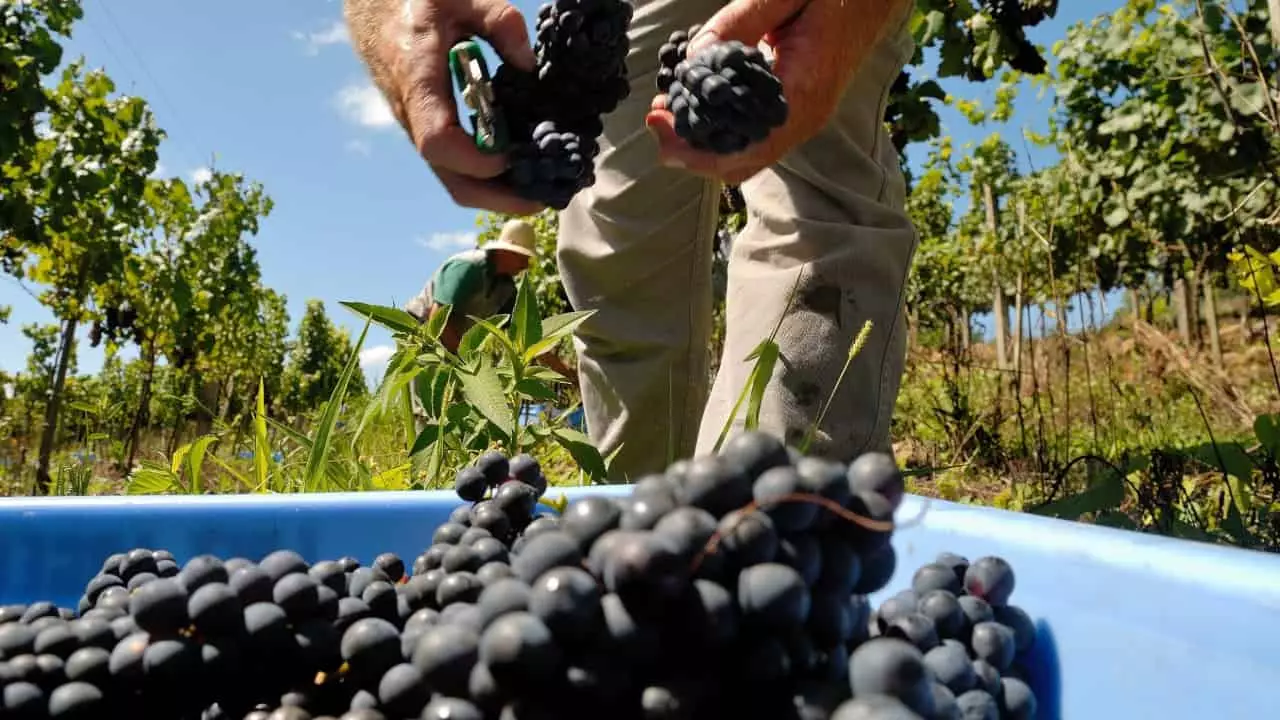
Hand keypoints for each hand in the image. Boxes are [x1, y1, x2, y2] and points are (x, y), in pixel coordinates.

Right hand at [374, 0, 545, 213]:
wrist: (367, 2)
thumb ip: (499, 22)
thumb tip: (529, 65)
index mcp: (418, 82)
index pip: (439, 143)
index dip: (477, 161)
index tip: (514, 158)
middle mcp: (413, 113)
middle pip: (449, 175)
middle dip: (495, 197)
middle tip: (539, 201)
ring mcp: (416, 122)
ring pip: (450, 174)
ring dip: (492, 190)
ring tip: (534, 190)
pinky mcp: (423, 122)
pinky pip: (451, 159)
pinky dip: (482, 172)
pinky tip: (513, 165)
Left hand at [645, 0, 894, 183]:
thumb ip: (736, 25)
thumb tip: (692, 62)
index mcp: (803, 93)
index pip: (746, 148)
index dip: (697, 151)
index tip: (659, 124)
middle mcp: (806, 117)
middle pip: (741, 164)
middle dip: (691, 153)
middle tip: (655, 119)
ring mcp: (804, 117)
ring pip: (747, 156)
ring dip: (703, 144)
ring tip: (667, 112)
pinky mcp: (798, 109)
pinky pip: (755, 137)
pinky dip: (721, 132)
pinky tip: (696, 107)